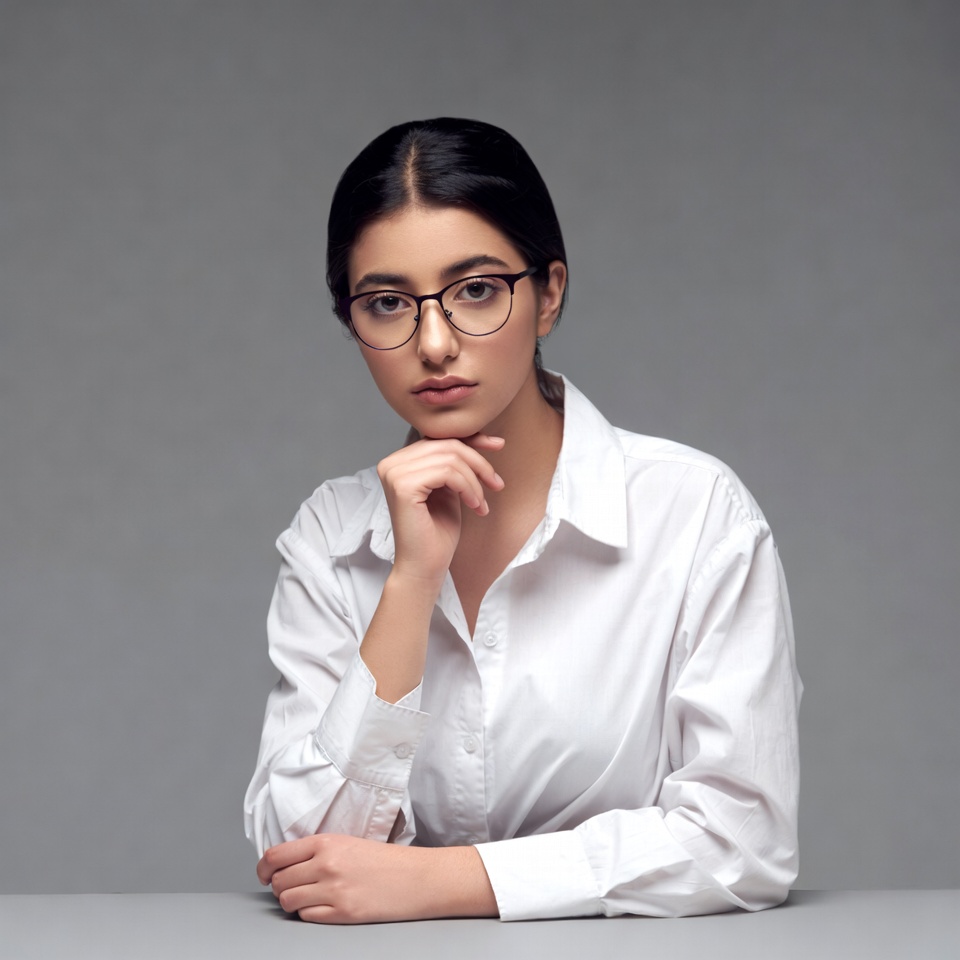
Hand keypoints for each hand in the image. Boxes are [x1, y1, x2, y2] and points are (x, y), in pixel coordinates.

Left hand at [257, 834, 497, 923]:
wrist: (415, 877)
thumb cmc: (385, 860)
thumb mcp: (348, 843)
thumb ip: (317, 850)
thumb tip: (285, 864)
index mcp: (326, 842)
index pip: (276, 855)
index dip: (263, 868)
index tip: (264, 874)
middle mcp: (326, 864)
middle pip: (279, 881)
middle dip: (279, 886)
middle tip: (290, 886)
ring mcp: (333, 890)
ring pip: (288, 901)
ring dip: (292, 902)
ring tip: (306, 897)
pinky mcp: (342, 913)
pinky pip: (306, 916)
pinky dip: (308, 913)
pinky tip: (322, 906)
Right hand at [377, 433, 504, 583]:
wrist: (425, 567)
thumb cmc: (437, 532)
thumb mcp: (450, 488)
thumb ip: (454, 463)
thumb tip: (481, 436)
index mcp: (400, 461)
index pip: (440, 438)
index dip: (472, 439)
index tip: (498, 445)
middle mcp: (391, 463)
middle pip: (447, 445)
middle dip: (479, 463)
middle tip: (497, 484)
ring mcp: (394, 473)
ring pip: (451, 458)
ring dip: (475, 481)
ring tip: (481, 503)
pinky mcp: (402, 485)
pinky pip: (447, 472)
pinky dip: (468, 488)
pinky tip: (474, 505)